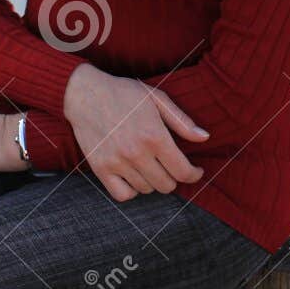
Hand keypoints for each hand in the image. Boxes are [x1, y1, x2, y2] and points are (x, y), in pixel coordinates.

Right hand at [63, 63, 209, 200]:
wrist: (85, 94)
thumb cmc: (123, 93)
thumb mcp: (157, 99)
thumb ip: (182, 121)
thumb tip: (205, 137)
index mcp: (154, 136)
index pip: (183, 171)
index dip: (194, 175)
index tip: (195, 171)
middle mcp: (136, 153)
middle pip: (166, 185)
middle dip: (174, 177)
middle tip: (171, 166)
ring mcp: (117, 163)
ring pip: (146, 190)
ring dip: (153, 181)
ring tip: (151, 166)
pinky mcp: (100, 169)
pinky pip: (123, 195)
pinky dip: (132, 190)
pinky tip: (134, 176)